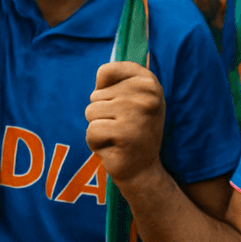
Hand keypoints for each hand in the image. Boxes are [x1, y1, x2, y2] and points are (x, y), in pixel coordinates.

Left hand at [86, 61, 164, 184]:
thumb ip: (118, 82)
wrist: (143, 170)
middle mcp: (148, 94)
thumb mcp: (133, 100)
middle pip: (95, 95)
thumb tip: (101, 78)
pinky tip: (113, 147)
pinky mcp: (126, 133)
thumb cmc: (132, 131)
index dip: (104, 91)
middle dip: (101, 113)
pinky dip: (96, 142)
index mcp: (149, 81)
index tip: (121, 105)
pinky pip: (91, 131)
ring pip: (91, 112)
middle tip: (121, 127)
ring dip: (98, 128)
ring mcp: (138, 113)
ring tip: (117, 136)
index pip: (106, 71)